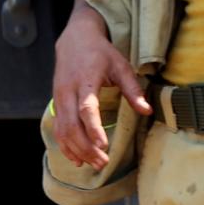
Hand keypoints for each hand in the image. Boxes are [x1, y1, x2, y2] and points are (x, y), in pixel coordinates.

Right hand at [50, 3, 149, 169]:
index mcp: (85, 81)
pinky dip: (66, 146)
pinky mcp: (56, 104)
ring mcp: (59, 99)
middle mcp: (68, 92)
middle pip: (72, 126)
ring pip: (63, 131)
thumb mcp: (121, 66)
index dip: (93, 129)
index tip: (103, 146)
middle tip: (103, 163)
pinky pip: (58, 129)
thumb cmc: (100, 54)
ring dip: (77, 150)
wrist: (74, 40)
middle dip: (86, 148)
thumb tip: (147, 111)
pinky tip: (77, 159)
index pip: (86, 109)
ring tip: (94, 164)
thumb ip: (134, 90)